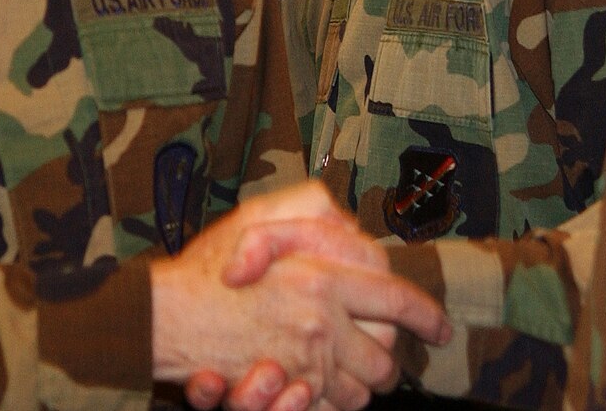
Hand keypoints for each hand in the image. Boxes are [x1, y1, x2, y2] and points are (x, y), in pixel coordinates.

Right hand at [154, 183, 448, 410]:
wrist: (163, 317)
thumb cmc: (207, 267)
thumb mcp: (260, 219)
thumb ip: (310, 214)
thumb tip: (351, 224)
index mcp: (323, 278)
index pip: (396, 300)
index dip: (426, 317)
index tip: (442, 330)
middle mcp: (321, 325)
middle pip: (384, 359)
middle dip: (385, 361)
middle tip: (380, 356)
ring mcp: (304, 365)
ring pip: (359, 391)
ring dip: (358, 385)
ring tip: (346, 372)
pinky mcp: (285, 392)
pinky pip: (328, 407)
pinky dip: (330, 402)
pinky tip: (318, 387)